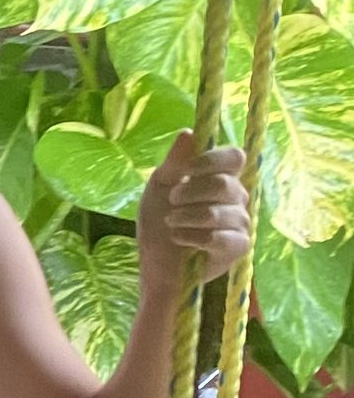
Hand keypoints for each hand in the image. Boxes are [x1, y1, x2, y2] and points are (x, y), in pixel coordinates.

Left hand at [138, 134, 249, 289]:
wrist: (156, 264)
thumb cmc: (159, 223)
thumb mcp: (158, 187)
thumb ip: (174, 162)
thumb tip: (188, 133)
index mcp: (221, 177)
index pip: (234, 156)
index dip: (212, 160)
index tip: (186, 171)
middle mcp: (237, 197)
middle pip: (224, 184)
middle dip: (190, 193)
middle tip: (171, 202)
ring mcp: (241, 222)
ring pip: (218, 212)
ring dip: (185, 218)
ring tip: (171, 224)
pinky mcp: (238, 247)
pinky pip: (219, 237)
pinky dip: (192, 238)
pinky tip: (181, 240)